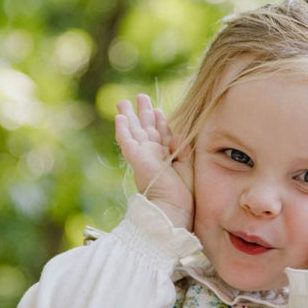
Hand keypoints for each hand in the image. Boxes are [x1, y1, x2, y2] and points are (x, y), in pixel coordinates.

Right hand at [115, 94, 193, 228]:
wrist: (174, 210)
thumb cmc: (184, 194)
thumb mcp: (188, 165)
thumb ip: (183, 147)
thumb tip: (178, 130)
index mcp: (165, 158)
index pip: (161, 135)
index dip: (160, 121)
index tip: (159, 109)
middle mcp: (153, 156)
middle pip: (146, 129)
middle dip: (143, 113)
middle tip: (140, 97)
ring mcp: (143, 157)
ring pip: (134, 131)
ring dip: (129, 116)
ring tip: (124, 101)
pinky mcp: (137, 159)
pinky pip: (127, 141)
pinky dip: (123, 129)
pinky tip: (119, 118)